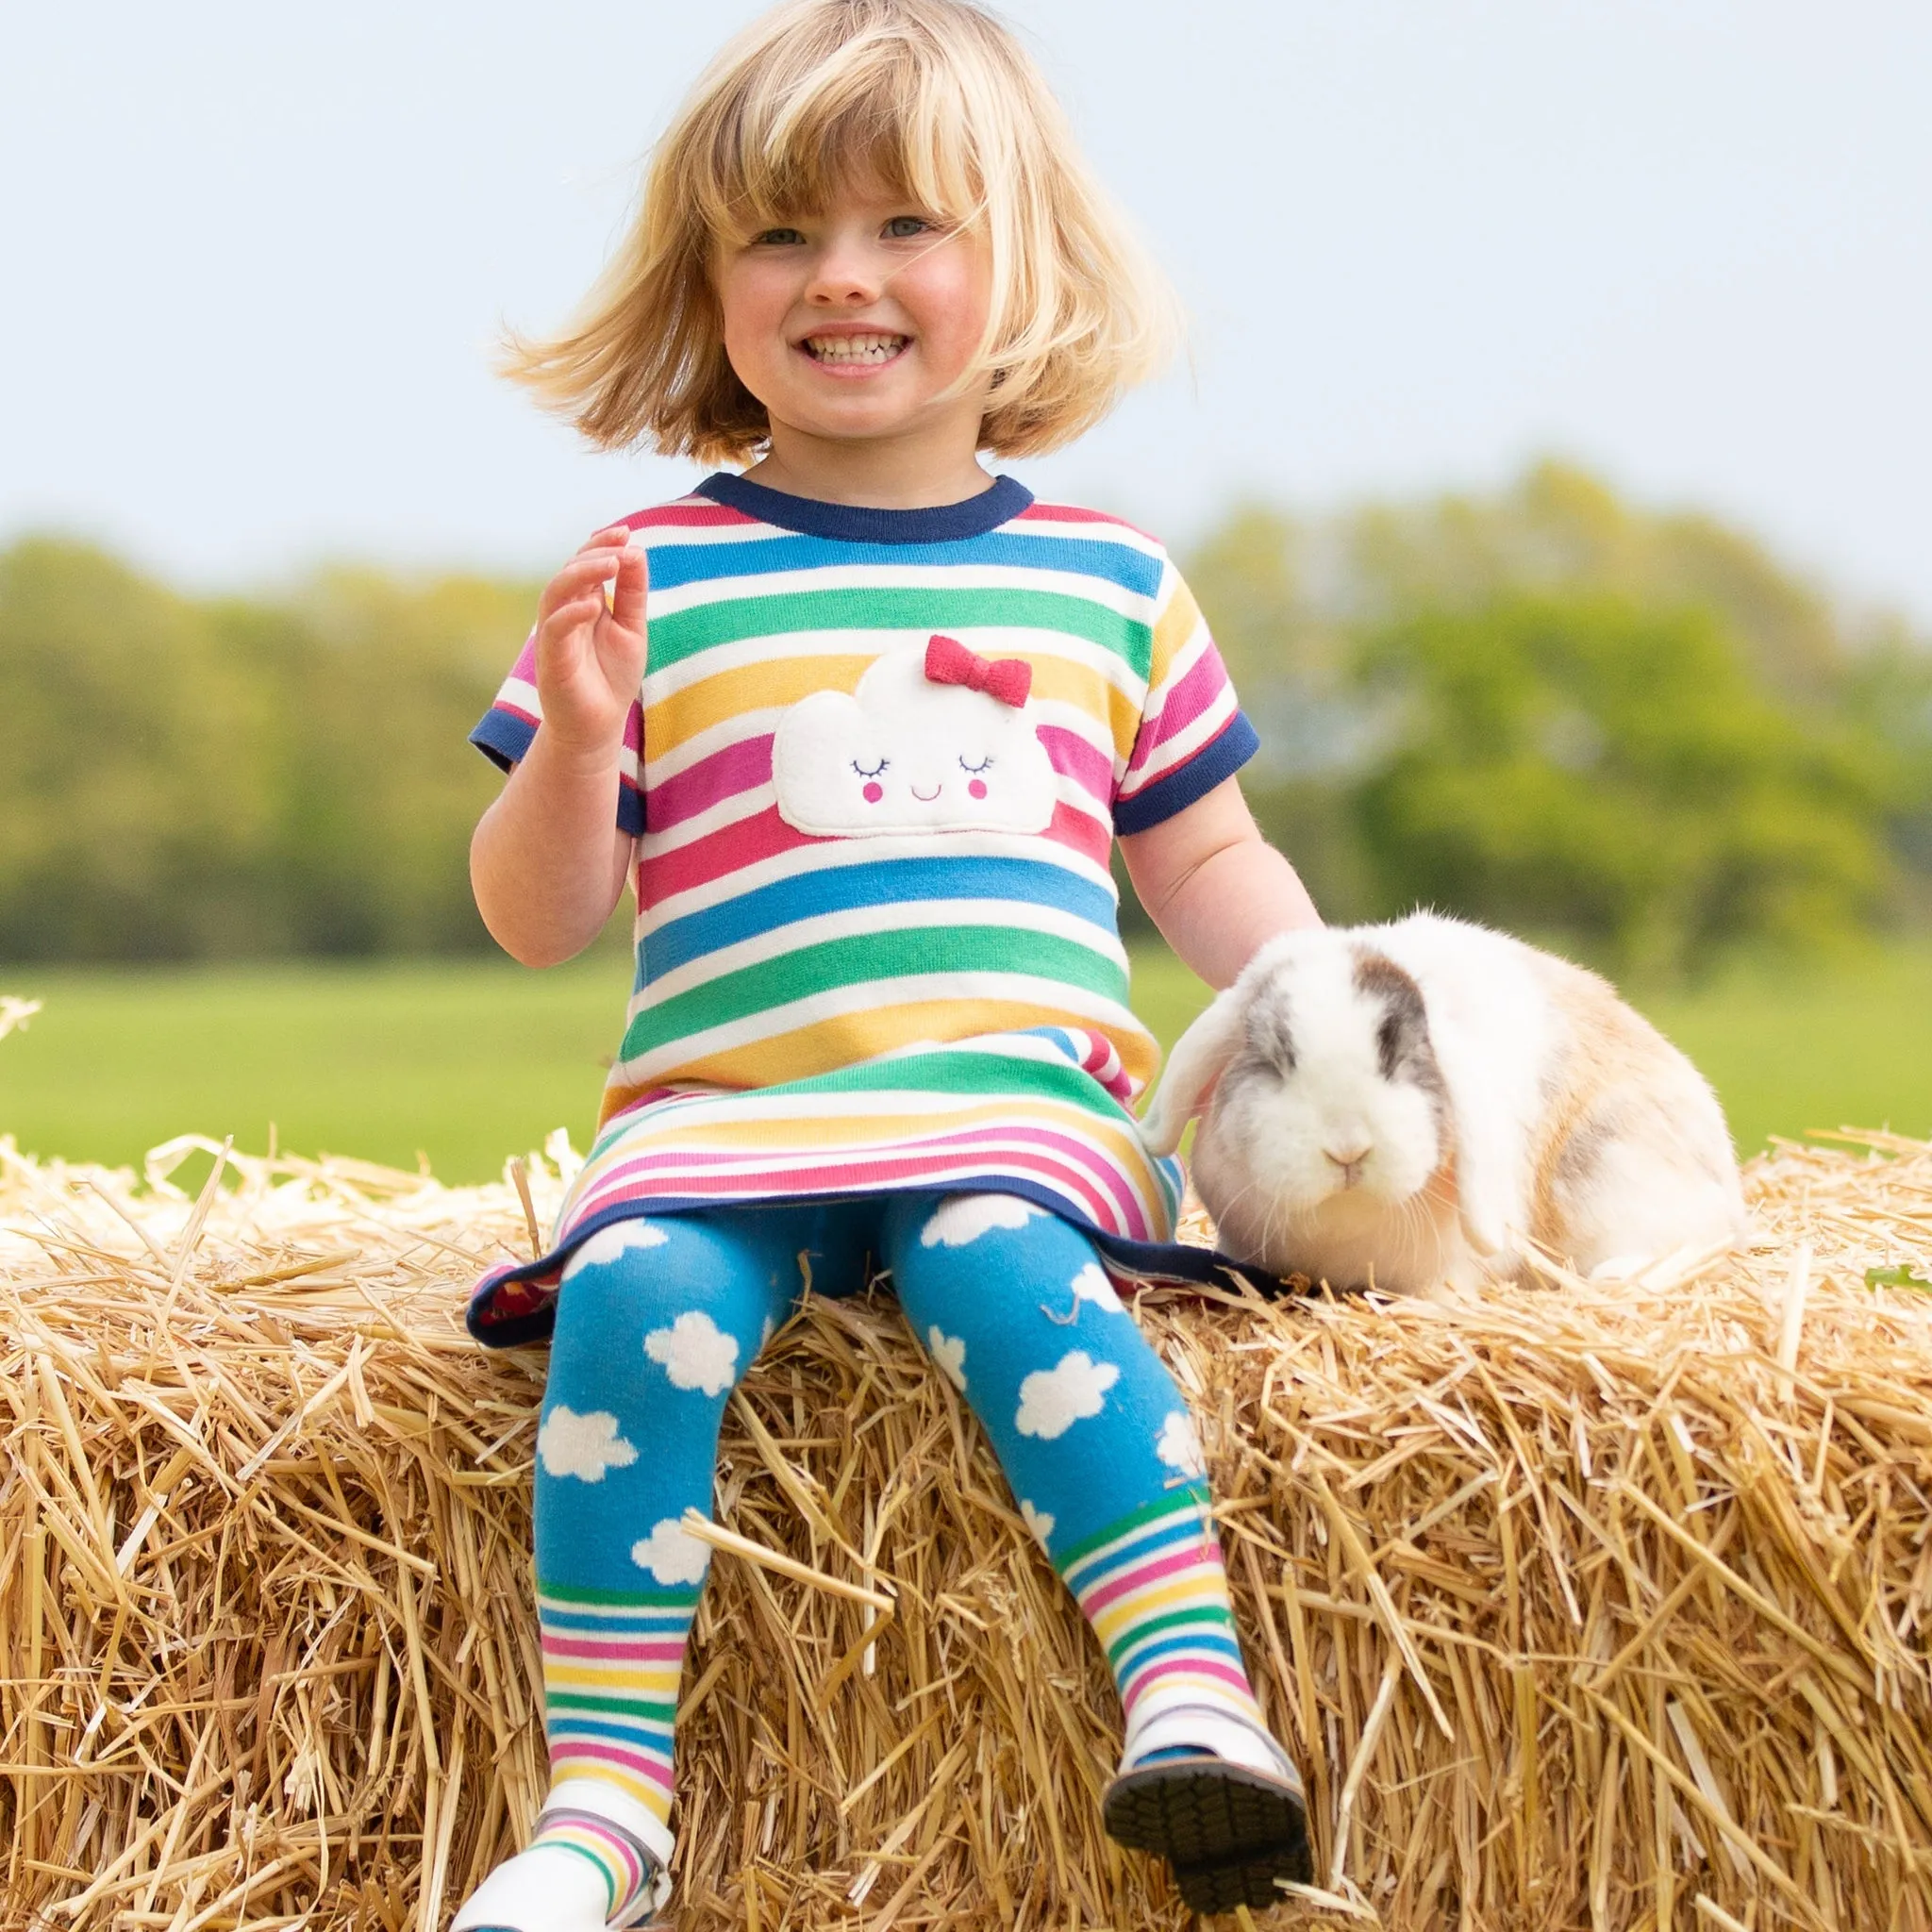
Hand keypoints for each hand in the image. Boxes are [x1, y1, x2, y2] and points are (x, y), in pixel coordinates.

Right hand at [531, 527, 647, 759]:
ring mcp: (555, 635)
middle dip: (595, 553)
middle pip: (570, 571)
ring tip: (611, 563)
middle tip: (621, 543)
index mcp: (583, 603)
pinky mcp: (551, 659)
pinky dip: (571, 613)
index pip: (586, 563)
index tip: (627, 532)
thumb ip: (632, 593)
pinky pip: (554, 629)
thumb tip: (636, 551)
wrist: (597, 727)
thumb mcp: (631, 629)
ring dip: (581, 574)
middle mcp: (564, 613)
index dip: (602, 544)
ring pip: (555, 592)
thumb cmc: (612, 678)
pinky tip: (594, 605)